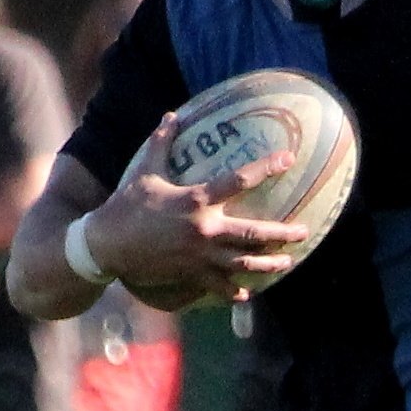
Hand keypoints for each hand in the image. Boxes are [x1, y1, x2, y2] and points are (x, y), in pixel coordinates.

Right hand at [86, 112, 309, 304]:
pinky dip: (233, 291)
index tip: (289, 159)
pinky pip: (218, 286)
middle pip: (253, 233)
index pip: (238, 180)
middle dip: (282, 234)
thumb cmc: (126, 205)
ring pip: (243, 263)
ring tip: (288, 263)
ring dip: (268, 264)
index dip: (266, 168)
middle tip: (304, 231)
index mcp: (196, 200)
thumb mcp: (144, 170)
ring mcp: (199, 256)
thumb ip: (161, 142)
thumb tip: (172, 115)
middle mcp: (203, 229)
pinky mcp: (190, 274)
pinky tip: (246, 295)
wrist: (107, 244)